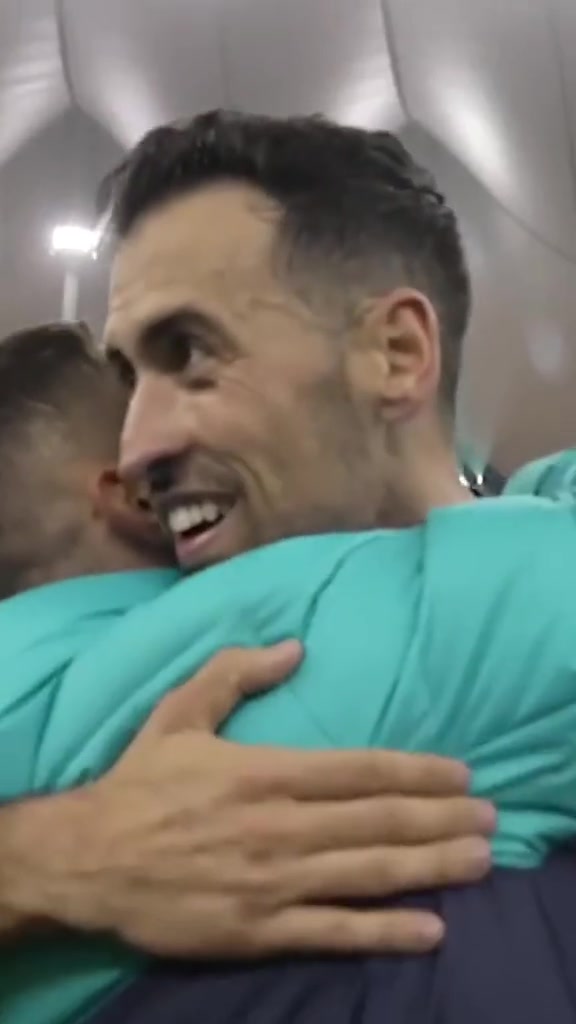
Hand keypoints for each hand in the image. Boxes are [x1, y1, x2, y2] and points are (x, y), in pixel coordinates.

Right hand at [0, 643, 494, 955]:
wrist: (88, 860)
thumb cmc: (140, 783)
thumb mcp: (180, 712)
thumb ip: (237, 673)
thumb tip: (295, 646)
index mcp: (267, 772)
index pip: (361, 770)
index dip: (418, 771)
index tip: (461, 775)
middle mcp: (281, 826)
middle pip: (379, 820)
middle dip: (442, 818)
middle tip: (491, 818)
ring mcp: (274, 881)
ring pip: (369, 871)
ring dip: (432, 866)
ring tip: (480, 860)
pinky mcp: (260, 929)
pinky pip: (334, 931)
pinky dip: (385, 931)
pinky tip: (429, 928)